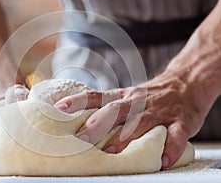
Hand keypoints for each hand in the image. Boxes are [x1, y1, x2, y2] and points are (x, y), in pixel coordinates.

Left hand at [54, 74, 206, 168]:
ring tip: (112, 150)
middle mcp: (138, 103)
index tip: (58, 108)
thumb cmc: (150, 95)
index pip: (97, 97)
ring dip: (126, 135)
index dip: (78, 101)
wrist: (186, 82)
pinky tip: (163, 160)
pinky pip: (176, 135)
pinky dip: (170, 147)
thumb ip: (108, 107)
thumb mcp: (127, 96)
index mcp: (123, 97)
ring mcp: (159, 111)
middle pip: (115, 111)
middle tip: (82, 139)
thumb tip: (80, 121)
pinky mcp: (181, 121)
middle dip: (98, 124)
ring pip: (141, 122)